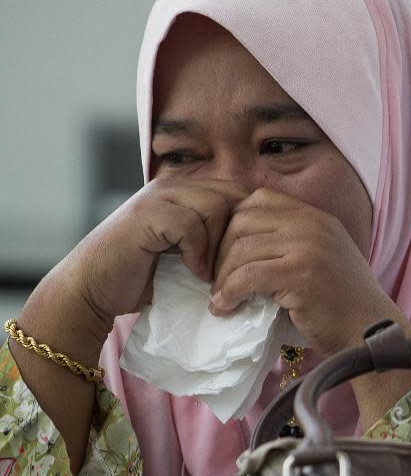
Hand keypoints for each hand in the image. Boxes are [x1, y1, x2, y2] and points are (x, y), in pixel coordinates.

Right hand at [60, 177, 249, 333]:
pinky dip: (198, 253)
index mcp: (184, 191)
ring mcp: (157, 197)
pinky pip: (192, 224)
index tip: (250, 256)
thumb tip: (254, 248)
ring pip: (215, 206)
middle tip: (232, 269)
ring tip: (210, 273)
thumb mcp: (184, 254)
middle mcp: (171, 186)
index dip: (249, 223)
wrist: (91, 289)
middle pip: (232, 194)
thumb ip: (211, 242)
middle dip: (238, 234)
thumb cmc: (139, 277)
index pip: (236, 192)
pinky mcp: (147, 215)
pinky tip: (194, 273)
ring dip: (218, 245)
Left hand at [209, 188, 408, 356]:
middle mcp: (311, 223)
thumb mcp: (316, 259)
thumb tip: (234, 250)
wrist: (370, 333)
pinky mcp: (301, 273)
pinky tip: (225, 308)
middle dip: (221, 251)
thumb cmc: (340, 306)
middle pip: (242, 220)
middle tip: (216, 280)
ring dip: (223, 277)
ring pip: (241, 249)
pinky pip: (248, 275)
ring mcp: (308, 245)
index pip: (258, 199)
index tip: (225, 256)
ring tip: (220, 299)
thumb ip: (287, 245)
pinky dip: (230, 292)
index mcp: (314, 216)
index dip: (232, 225)